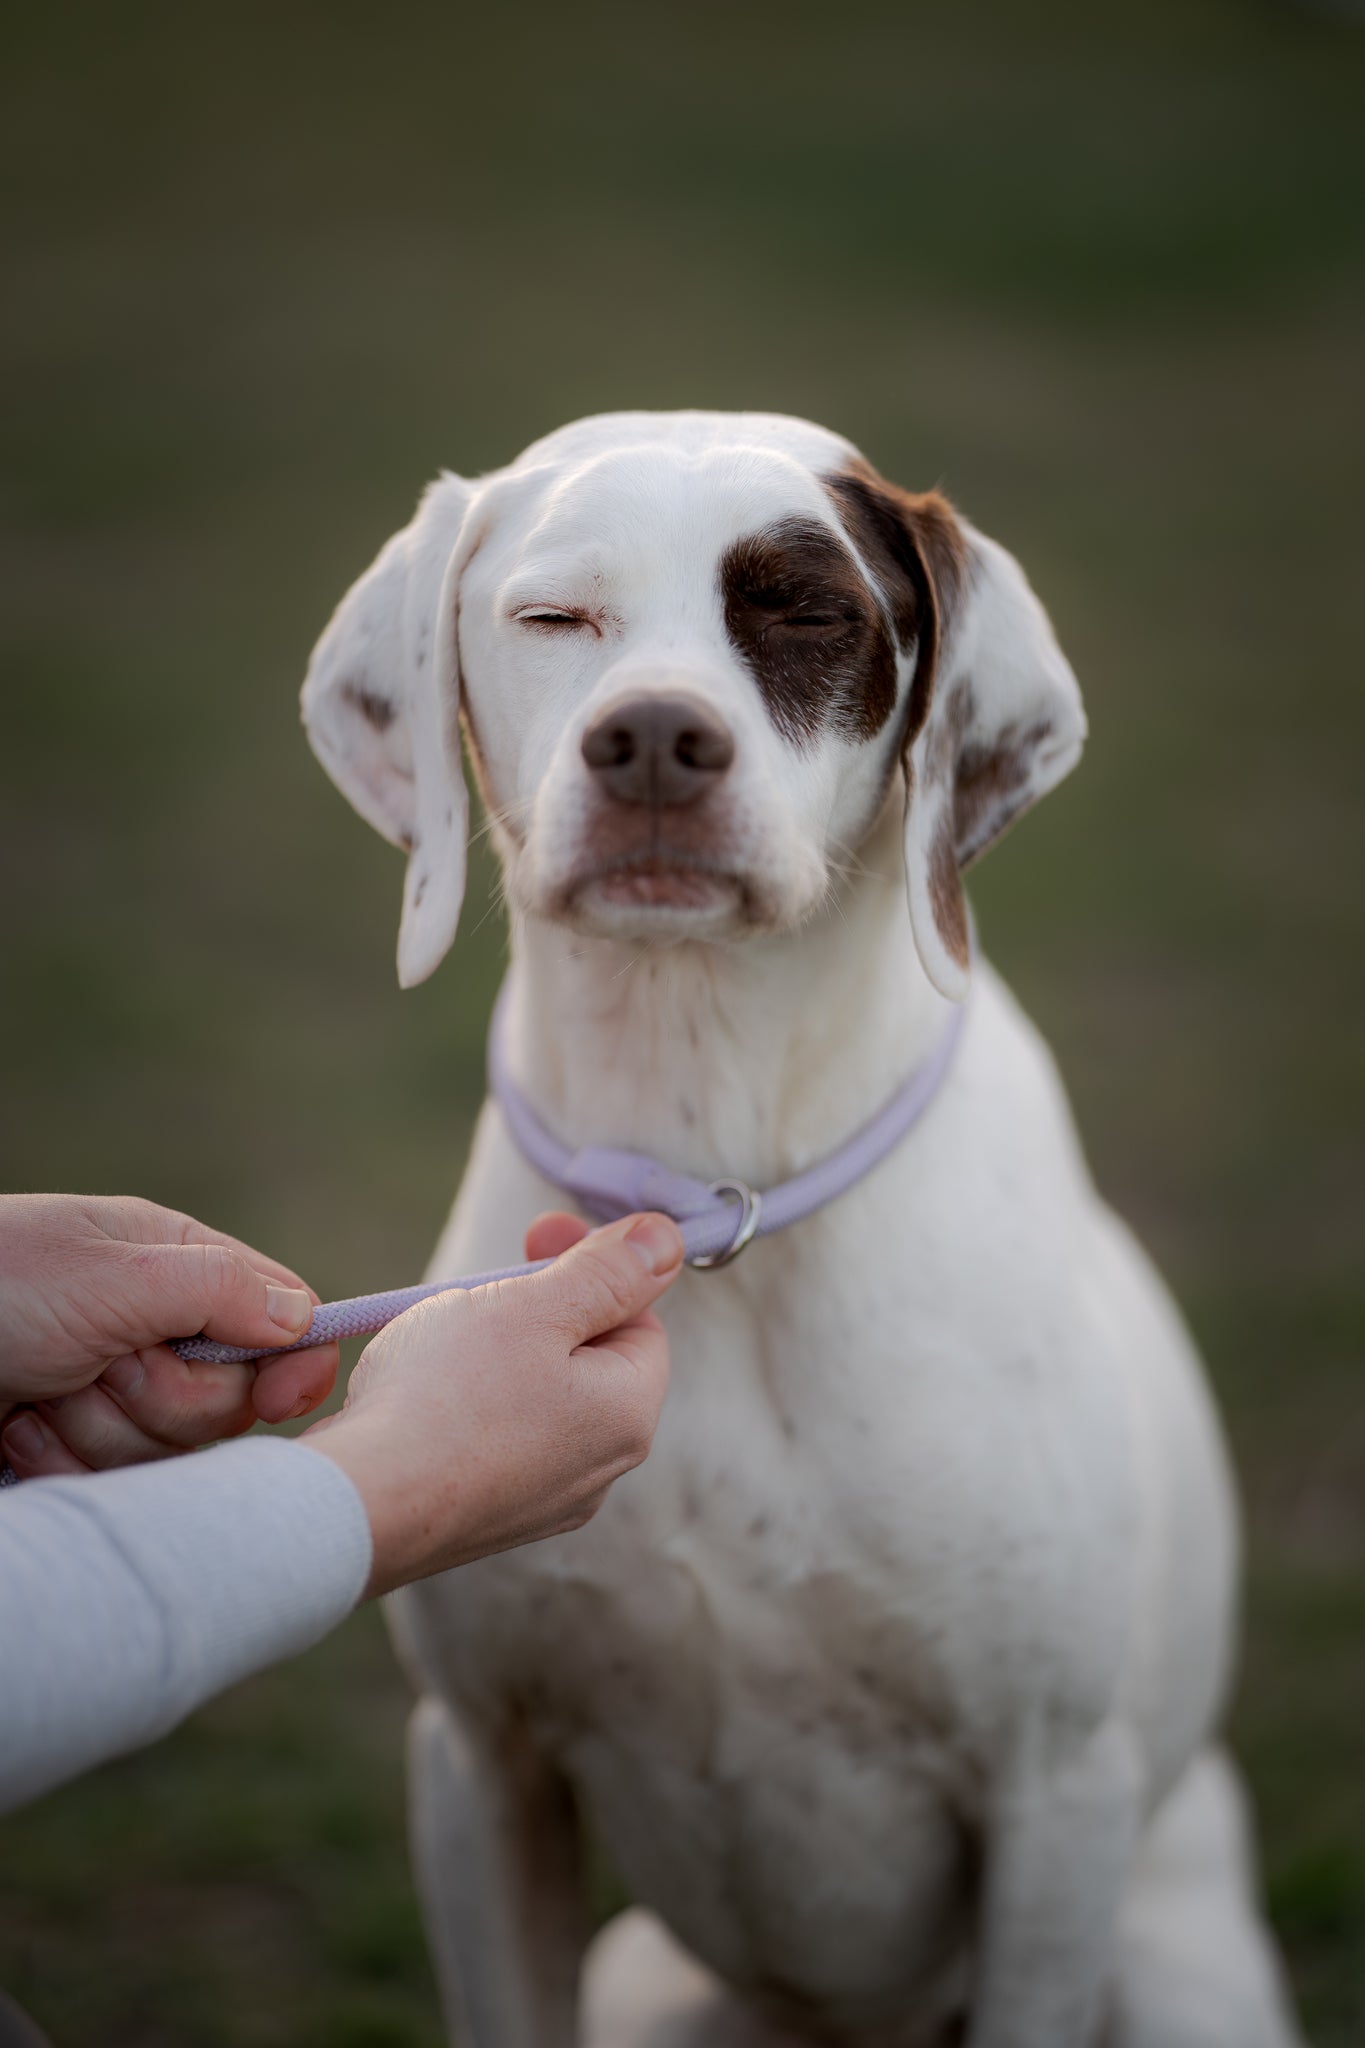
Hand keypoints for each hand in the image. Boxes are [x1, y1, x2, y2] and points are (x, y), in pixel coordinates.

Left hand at [0, 1195, 338, 1476]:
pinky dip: (59, 1468)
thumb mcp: (114, 1273)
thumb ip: (219, 1289)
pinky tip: (17, 1433)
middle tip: (99, 1365)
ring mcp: (111, 1394)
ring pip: (167, 1455)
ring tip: (40, 1394)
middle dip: (161, 1399)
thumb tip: (303, 1319)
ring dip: (97, 1433)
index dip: (290, 1366)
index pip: (280, 1320)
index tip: (281, 1402)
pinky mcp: (71, 1449)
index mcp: (176, 1266)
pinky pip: (108, 1491)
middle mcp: (154, 1330)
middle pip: (227, 1404)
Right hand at [307, 1211, 682, 1594]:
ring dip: (498, 1353)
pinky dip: (466, 1405)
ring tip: (438, 1339)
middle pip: (588, 1358)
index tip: (535, 1238)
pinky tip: (418, 1394)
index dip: (592, 1267)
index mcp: (628, 1414)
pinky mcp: (486, 1519)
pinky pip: (494, 1440)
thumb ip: (608, 1271)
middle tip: (477, 1288)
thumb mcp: (536, 1306)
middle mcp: (598, 1470)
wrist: (355, 1507)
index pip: (639, 1320)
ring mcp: (541, 1502)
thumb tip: (668, 1241)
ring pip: (536, 1397)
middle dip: (539, 1308)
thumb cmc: (445, 1398)